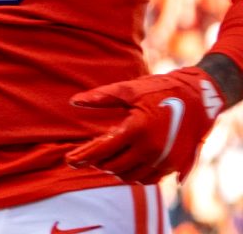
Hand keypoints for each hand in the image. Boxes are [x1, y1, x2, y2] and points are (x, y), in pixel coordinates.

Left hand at [66, 66, 224, 182]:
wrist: (198, 98)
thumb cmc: (159, 89)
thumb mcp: (128, 89)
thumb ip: (100, 98)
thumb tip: (74, 102)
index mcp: (137, 130)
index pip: (103, 150)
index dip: (83, 156)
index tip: (69, 161)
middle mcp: (151, 149)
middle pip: (114, 166)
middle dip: (97, 163)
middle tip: (85, 158)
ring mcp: (165, 160)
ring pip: (131, 176)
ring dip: (114, 171)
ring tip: (103, 162)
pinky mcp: (175, 165)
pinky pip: (149, 179)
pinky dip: (134, 176)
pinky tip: (124, 167)